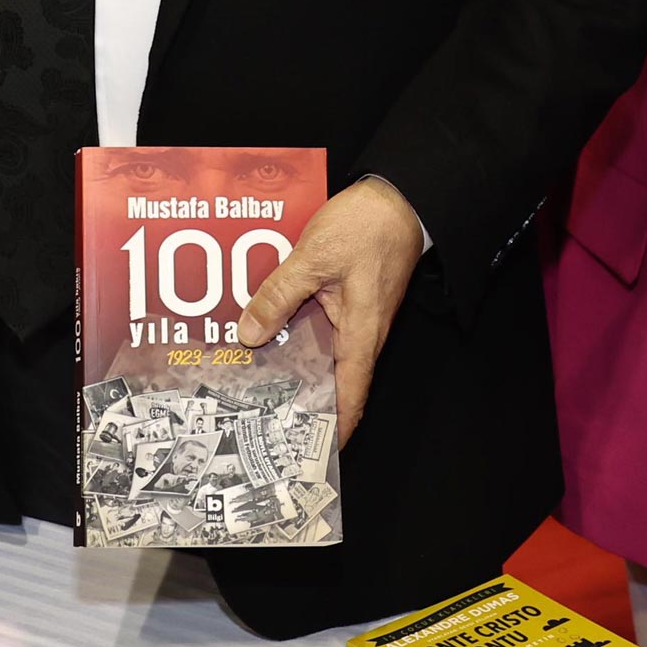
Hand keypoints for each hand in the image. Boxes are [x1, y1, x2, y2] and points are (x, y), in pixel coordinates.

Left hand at [234, 174, 427, 446]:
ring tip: (256, 382)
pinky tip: (269, 330)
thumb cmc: (367, 226)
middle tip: (264, 418)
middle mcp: (362, 333)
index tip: (307, 449)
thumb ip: (280, 294)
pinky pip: (321, 328)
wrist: (397, 197)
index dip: (333, 427)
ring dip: (295, 366)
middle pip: (333, 380)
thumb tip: (249, 334)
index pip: (350, 395)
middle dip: (302, 400)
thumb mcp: (314, 257)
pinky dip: (297, 334)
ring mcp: (356, 317)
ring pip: (323, 353)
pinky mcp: (349, 300)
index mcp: (361, 333)